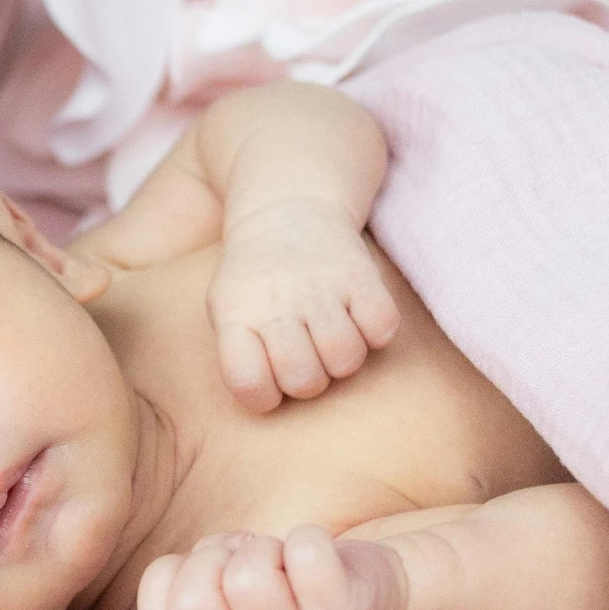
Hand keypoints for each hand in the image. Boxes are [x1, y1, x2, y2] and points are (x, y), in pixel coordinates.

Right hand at [134, 527, 406, 609]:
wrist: (378, 596)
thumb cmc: (286, 581)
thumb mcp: (221, 582)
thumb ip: (179, 577)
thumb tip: (111, 539)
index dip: (175, 577)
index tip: (212, 572)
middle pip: (194, 606)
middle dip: (215, 557)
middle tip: (251, 561)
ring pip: (248, 581)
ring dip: (263, 548)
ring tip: (284, 562)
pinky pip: (305, 557)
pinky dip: (309, 539)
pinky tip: (321, 559)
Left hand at [210, 197, 399, 410]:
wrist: (286, 210)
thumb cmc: (256, 282)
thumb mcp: (227, 311)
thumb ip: (239, 356)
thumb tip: (269, 399)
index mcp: (236, 314)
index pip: (248, 383)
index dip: (262, 394)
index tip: (267, 378)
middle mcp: (277, 300)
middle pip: (304, 380)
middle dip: (308, 381)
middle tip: (304, 356)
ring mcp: (321, 286)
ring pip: (346, 360)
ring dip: (342, 359)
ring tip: (328, 336)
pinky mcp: (361, 275)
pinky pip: (382, 330)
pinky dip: (376, 333)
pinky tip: (357, 317)